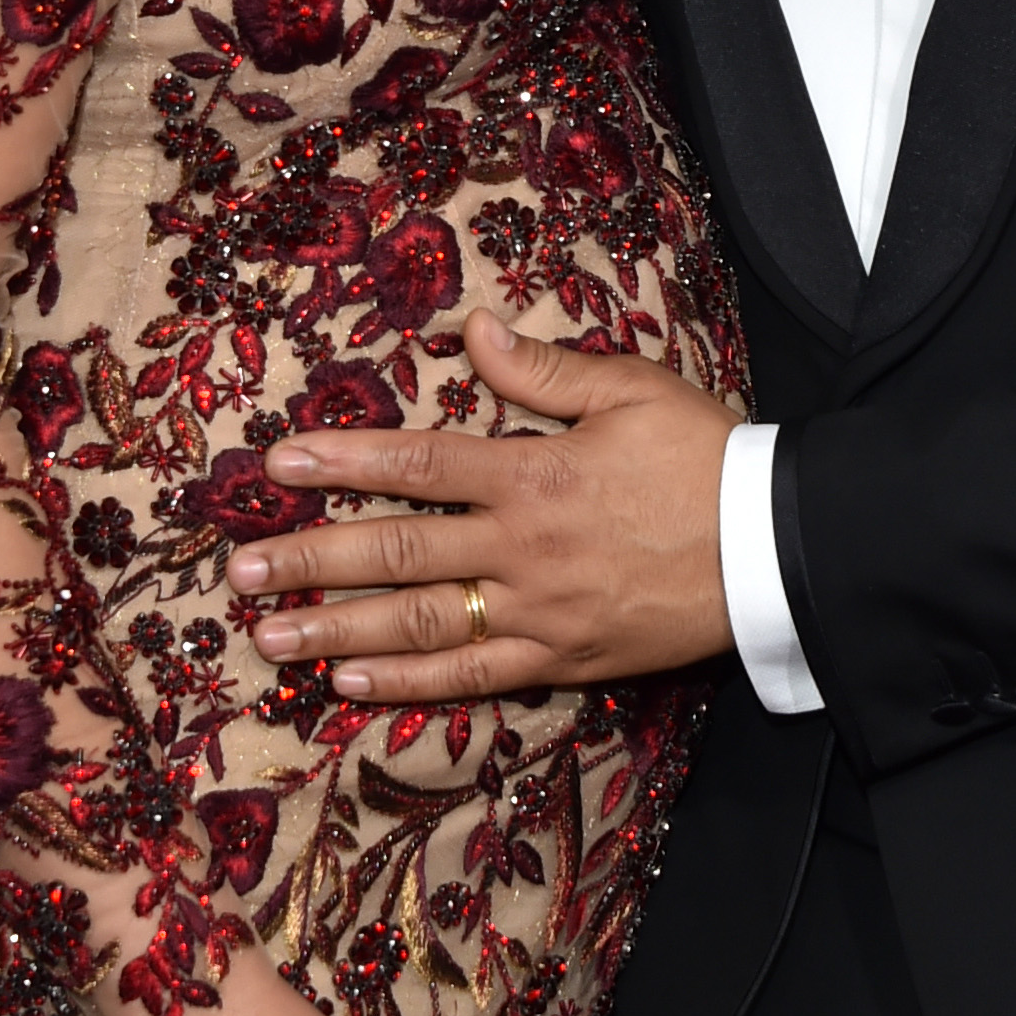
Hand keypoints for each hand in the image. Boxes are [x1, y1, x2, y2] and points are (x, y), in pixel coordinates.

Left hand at [232, 309, 739, 694]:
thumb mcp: (631, 390)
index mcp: (535, 472)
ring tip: (269, 636)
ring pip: (422, 623)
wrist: (775, 547)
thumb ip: (544, 368)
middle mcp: (523, 546)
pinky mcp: (564, 659)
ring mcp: (540, 610)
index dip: (343, 464)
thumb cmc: (705, 456)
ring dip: (338, 630)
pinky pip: (475, 678)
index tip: (276, 469)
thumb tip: (471, 329)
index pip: (418, 465)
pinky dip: (410, 685)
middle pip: (398, 553)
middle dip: (311, 561)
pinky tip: (353, 685)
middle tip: (240, 574)